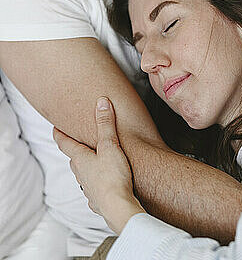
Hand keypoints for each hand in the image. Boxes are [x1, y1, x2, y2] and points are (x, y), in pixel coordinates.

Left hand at [53, 96, 145, 233]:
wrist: (118, 207)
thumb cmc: (113, 177)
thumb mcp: (110, 145)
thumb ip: (106, 123)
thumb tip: (101, 102)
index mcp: (80, 159)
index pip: (65, 143)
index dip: (59, 134)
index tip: (55, 127)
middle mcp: (81, 174)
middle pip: (74, 159)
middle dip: (76, 150)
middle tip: (78, 142)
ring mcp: (88, 189)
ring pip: (84, 175)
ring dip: (87, 167)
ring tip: (95, 162)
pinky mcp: (98, 201)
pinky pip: (95, 189)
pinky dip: (98, 184)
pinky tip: (105, 184)